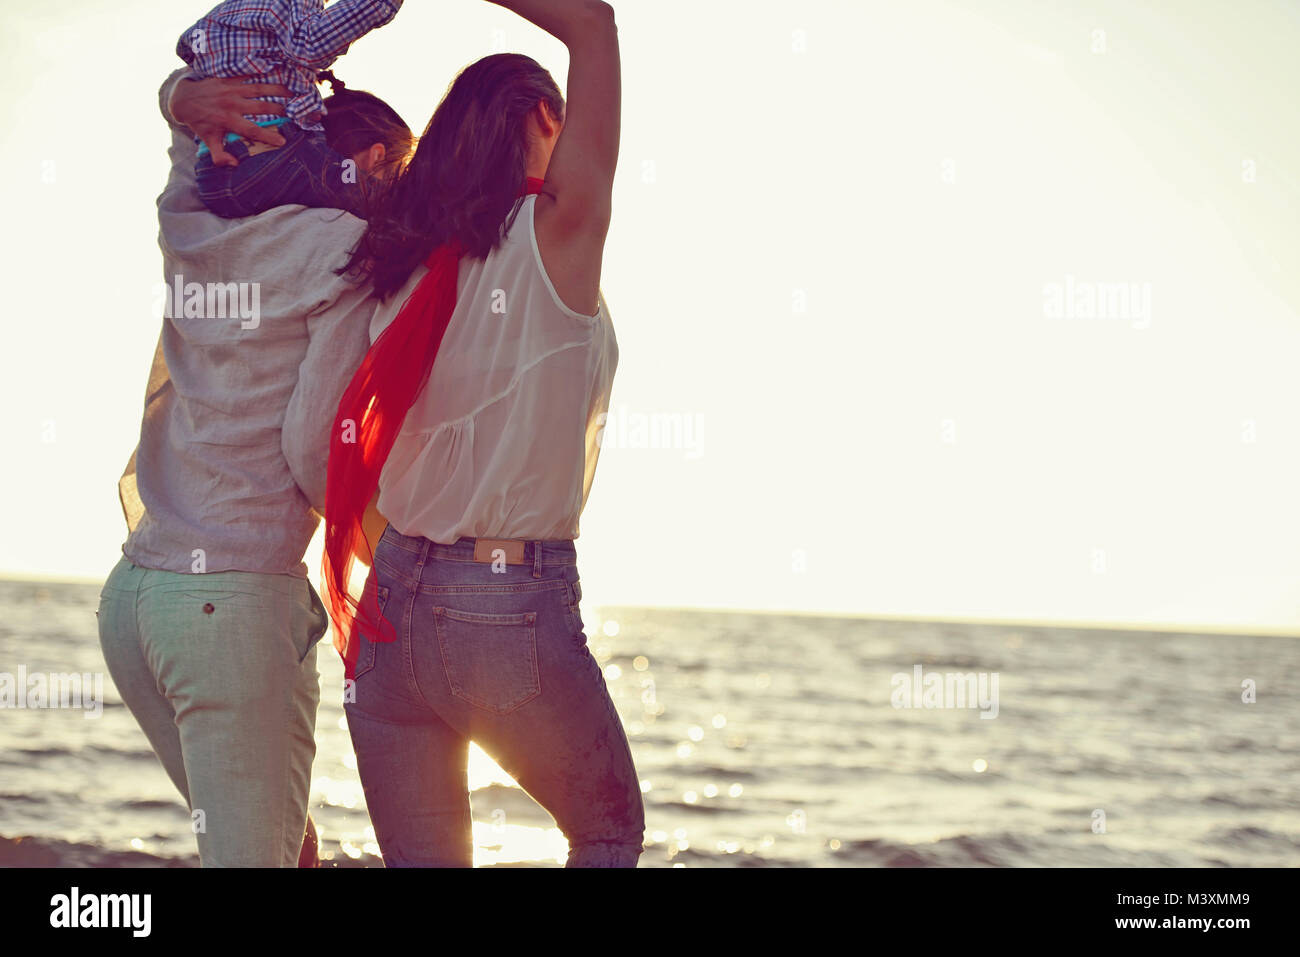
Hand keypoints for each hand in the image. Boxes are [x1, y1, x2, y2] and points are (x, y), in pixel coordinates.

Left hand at [169, 76, 291, 166]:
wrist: (182, 98)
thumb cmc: (200, 122)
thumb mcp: (208, 140)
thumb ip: (220, 155)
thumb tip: (234, 165)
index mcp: (228, 121)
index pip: (252, 130)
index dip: (268, 136)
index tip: (283, 141)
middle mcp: (231, 104)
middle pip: (261, 107)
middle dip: (280, 109)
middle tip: (296, 112)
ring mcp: (231, 89)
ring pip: (258, 88)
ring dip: (277, 89)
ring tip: (293, 92)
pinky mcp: (228, 78)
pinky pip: (248, 74)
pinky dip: (262, 73)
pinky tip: (276, 72)